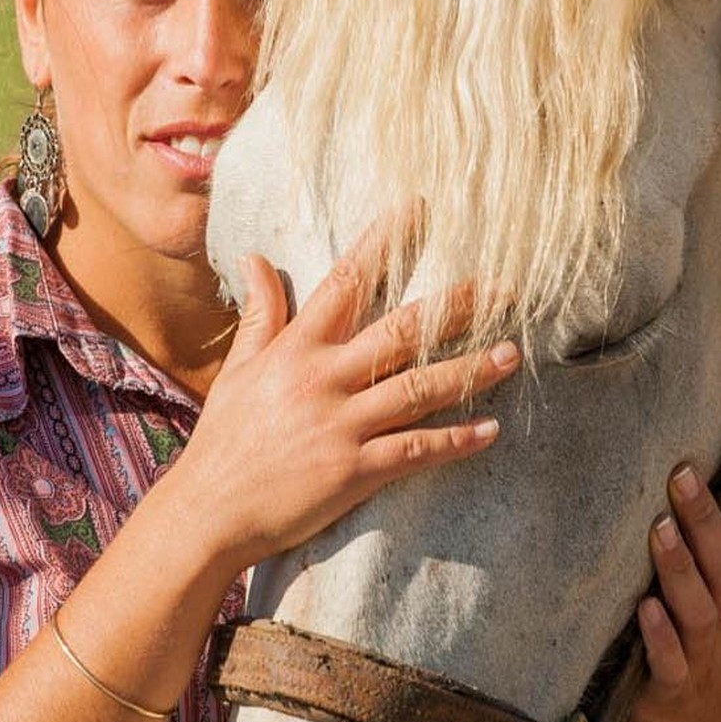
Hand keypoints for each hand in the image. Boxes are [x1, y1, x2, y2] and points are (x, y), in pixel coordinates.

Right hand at [178, 220, 519, 575]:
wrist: (209, 512)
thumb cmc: (225, 440)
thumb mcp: (238, 369)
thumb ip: (259, 313)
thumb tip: (254, 257)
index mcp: (296, 349)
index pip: (346, 282)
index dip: (385, 243)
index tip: (421, 210)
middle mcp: (322, 378)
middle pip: (402, 331)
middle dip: (457, 307)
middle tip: (506, 289)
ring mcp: (340, 425)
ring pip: (419, 388)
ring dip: (470, 370)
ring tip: (512, 354)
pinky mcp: (353, 471)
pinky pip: (415, 450)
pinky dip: (455, 441)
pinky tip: (490, 430)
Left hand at [628, 444, 720, 721]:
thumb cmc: (708, 684)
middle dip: (710, 518)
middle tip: (684, 473)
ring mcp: (706, 663)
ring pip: (699, 608)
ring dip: (679, 568)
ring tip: (658, 527)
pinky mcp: (674, 696)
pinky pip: (669, 662)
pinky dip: (659, 635)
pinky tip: (644, 609)